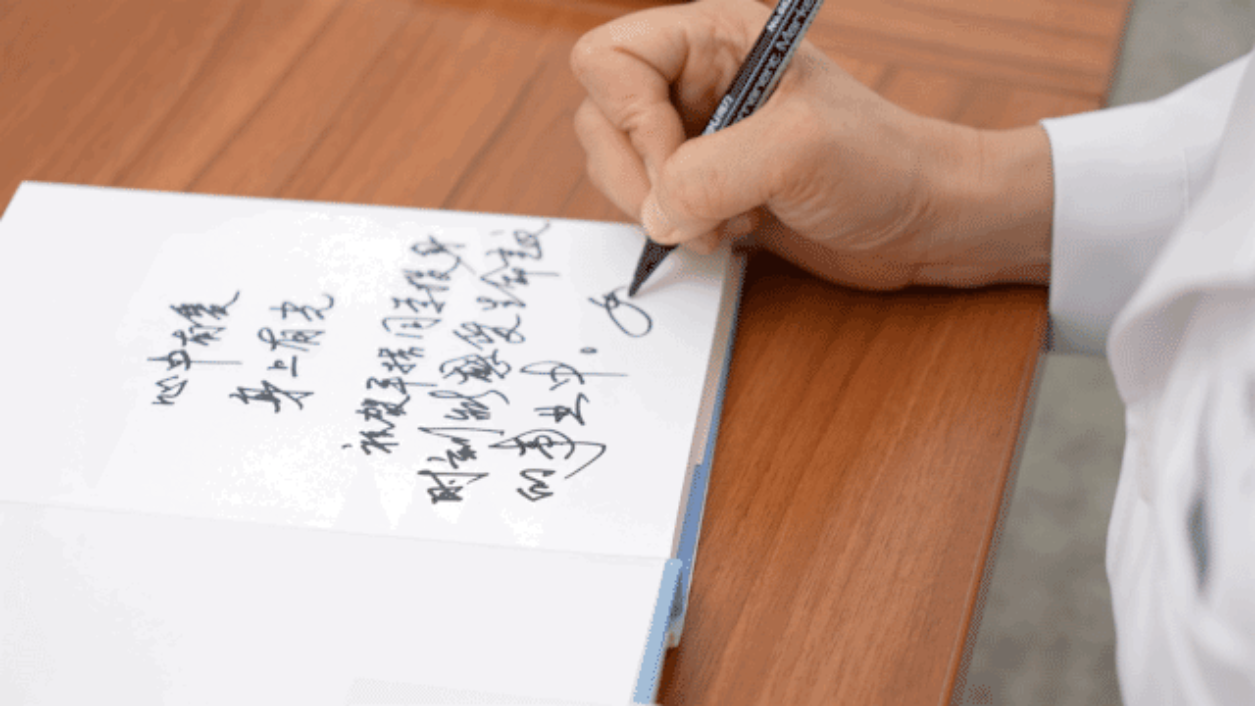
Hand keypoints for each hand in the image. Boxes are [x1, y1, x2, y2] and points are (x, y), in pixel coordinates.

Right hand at [570, 0, 1051, 288]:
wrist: (922, 219)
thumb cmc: (881, 164)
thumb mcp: (795, 153)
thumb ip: (707, 175)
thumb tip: (654, 214)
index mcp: (714, 36)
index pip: (609, 61)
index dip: (631, 121)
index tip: (681, 168)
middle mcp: (695, 77)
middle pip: (601, 118)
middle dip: (642, 177)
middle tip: (699, 210)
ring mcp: (696, 132)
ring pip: (617, 166)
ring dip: (660, 210)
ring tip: (726, 221)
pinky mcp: (703, 182)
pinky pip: (648, 204)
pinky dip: (676, 229)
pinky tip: (731, 231)